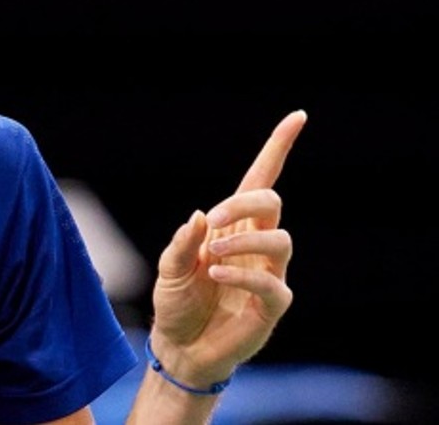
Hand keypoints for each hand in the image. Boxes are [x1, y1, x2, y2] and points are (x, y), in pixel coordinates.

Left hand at [146, 109, 306, 387]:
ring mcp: (268, 274)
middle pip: (271, 203)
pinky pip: (273, 284)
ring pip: (281, 239)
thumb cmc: (176, 303)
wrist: (178, 348)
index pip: (260, 181)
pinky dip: (244, 276)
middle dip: (245, 203)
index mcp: (231, 228)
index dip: (277, 149)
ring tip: (212, 258)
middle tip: (213, 221)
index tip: (297, 117)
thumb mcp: (168, 268)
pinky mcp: (272, 306)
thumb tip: (201, 215)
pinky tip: (216, 275)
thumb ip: (183, 242)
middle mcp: (255, 246)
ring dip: (245, 240)